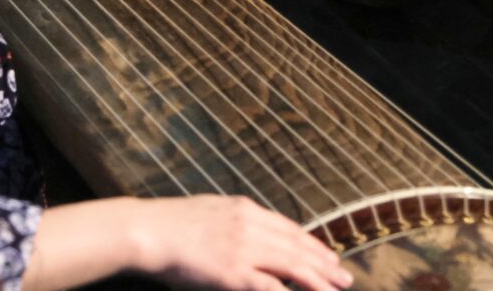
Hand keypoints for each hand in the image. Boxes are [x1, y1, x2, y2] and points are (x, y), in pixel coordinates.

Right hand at [130, 196, 352, 290]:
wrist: (147, 230)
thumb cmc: (168, 224)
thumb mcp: (208, 212)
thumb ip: (231, 222)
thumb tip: (246, 231)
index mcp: (244, 209)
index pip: (288, 228)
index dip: (311, 244)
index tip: (328, 255)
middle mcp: (251, 225)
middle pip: (297, 246)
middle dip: (324, 263)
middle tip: (344, 276)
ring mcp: (245, 248)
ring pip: (293, 265)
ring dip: (319, 280)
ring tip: (337, 289)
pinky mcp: (235, 272)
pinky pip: (272, 287)